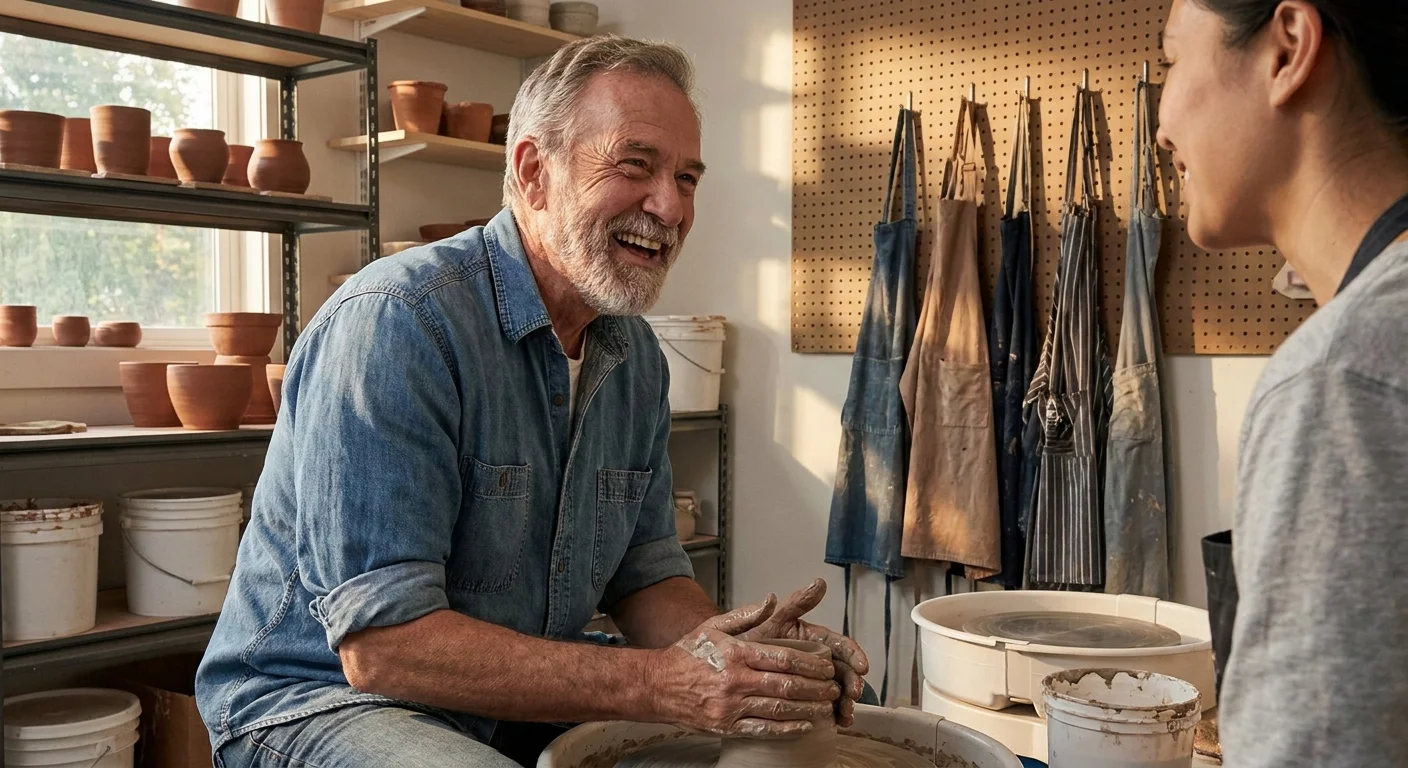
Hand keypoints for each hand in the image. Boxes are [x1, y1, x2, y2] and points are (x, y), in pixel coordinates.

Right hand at [645, 595, 841, 738]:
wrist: (655, 685)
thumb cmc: (687, 654)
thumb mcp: (713, 626)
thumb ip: (746, 614)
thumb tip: (772, 599)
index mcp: (736, 654)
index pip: (783, 658)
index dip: (811, 664)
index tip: (827, 665)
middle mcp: (735, 680)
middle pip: (786, 685)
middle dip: (816, 687)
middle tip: (834, 686)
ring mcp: (730, 706)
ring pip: (779, 709)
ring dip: (808, 708)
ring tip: (827, 706)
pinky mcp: (726, 726)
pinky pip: (763, 729)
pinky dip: (787, 728)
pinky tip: (804, 725)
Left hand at [736, 578, 869, 727]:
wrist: (718, 665)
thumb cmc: (741, 641)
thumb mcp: (762, 620)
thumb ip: (790, 604)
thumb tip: (818, 583)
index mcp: (808, 636)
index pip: (838, 643)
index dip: (853, 654)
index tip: (862, 666)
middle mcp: (813, 656)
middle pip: (842, 669)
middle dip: (852, 682)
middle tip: (853, 693)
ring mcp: (808, 678)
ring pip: (836, 689)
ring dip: (846, 701)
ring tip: (846, 713)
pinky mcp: (801, 697)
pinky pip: (823, 706)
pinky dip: (834, 714)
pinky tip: (838, 722)